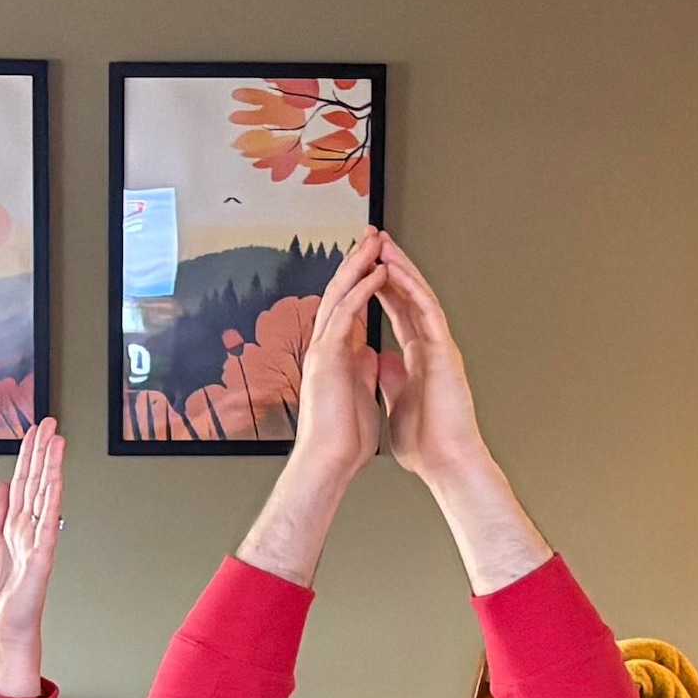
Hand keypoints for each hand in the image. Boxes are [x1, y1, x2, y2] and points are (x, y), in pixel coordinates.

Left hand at [0, 420, 65, 697]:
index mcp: (12, 526)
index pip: (21, 483)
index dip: (27, 457)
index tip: (35, 433)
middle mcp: (26, 528)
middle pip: (35, 482)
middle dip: (42, 451)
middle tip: (50, 424)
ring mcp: (36, 540)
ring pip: (43, 495)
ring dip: (50, 466)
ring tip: (56, 440)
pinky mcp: (41, 556)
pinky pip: (47, 523)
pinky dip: (50, 500)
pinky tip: (54, 480)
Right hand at [284, 236, 396, 482]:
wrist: (328, 461)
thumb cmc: (342, 438)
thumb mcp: (358, 393)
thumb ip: (361, 369)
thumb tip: (370, 354)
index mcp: (334, 356)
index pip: (347, 308)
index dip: (361, 282)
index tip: (375, 260)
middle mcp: (325, 347)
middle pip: (340, 293)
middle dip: (356, 262)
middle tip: (370, 236)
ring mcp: (322, 350)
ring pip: (339, 295)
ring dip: (358, 265)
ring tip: (374, 241)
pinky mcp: (327, 357)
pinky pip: (345, 314)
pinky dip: (361, 290)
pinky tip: (375, 272)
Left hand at [362, 238, 488, 488]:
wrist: (446, 463)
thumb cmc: (427, 444)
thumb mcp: (397, 404)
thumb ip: (390, 380)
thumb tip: (379, 363)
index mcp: (418, 359)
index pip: (398, 312)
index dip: (381, 288)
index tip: (366, 268)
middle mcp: (430, 347)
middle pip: (408, 296)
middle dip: (390, 267)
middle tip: (374, 241)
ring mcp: (440, 347)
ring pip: (419, 296)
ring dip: (400, 268)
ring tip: (383, 243)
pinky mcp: (444, 352)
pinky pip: (427, 312)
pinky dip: (411, 289)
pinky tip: (395, 270)